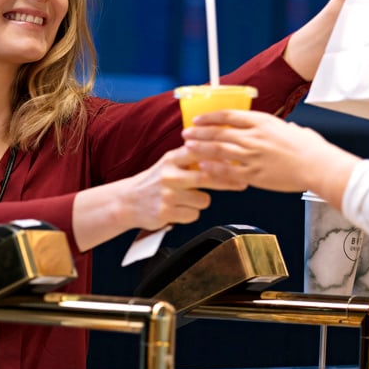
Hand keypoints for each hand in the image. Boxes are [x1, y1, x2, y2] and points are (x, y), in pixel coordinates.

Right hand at [117, 146, 246, 230]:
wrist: (127, 201)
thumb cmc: (155, 182)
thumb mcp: (169, 163)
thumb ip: (192, 157)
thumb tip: (224, 153)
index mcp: (172, 159)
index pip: (202, 153)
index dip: (223, 156)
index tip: (239, 160)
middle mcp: (169, 174)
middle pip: (207, 177)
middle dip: (226, 181)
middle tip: (241, 183)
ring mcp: (167, 194)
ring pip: (203, 200)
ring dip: (200, 202)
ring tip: (187, 200)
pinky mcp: (166, 212)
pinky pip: (193, 215)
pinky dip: (189, 214)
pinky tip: (178, 210)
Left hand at [181, 110, 360, 206]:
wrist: (319, 166)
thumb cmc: (311, 148)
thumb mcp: (292, 129)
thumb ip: (280, 128)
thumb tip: (283, 127)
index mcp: (262, 122)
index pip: (228, 115)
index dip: (210, 117)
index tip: (198, 119)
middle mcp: (254, 136)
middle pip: (219, 132)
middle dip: (199, 133)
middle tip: (186, 134)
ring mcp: (252, 155)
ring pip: (219, 150)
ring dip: (201, 148)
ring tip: (188, 148)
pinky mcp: (254, 174)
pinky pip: (227, 171)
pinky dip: (213, 168)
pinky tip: (203, 166)